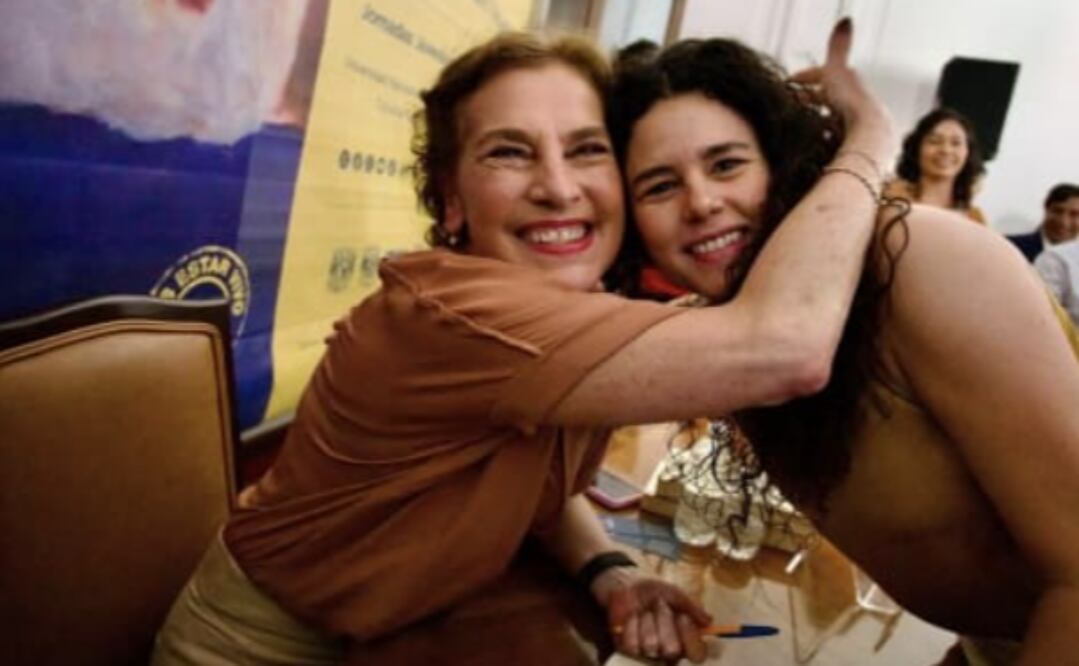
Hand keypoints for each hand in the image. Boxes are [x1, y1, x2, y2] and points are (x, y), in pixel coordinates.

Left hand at [592, 566, 711, 662]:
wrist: (626, 585)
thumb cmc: (654, 591)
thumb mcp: (674, 592)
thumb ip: (692, 606)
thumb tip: (709, 621)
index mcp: (686, 639)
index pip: (698, 654)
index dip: (690, 637)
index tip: (682, 617)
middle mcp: (670, 650)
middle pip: (673, 651)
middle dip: (664, 622)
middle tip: (659, 606)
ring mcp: (649, 652)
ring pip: (651, 646)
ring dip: (647, 621)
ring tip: (644, 610)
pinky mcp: (630, 650)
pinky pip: (632, 645)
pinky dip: (631, 625)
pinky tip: (632, 617)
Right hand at [790, 18, 895, 163]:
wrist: (869, 135)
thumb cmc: (851, 103)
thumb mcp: (837, 71)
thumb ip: (838, 47)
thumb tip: (846, 20)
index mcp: (851, 83)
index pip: (825, 76)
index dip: (806, 77)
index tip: (788, 83)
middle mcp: (856, 101)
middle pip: (829, 96)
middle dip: (810, 97)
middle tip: (791, 103)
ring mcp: (855, 123)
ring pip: (831, 115)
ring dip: (815, 116)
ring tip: (798, 122)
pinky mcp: (853, 141)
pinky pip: (832, 135)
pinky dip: (820, 135)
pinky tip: (811, 142)